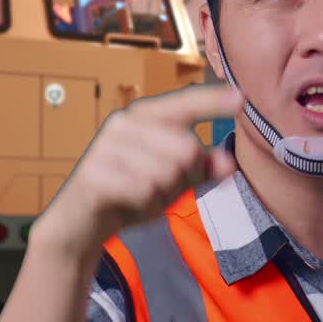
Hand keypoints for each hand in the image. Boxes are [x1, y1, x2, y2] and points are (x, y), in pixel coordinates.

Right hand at [33, 83, 242, 264]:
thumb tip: (229, 163)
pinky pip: (144, 190)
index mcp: (145, 116)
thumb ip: (202, 169)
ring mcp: (106, 146)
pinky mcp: (94, 172)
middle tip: (159, 188)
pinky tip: (128, 203)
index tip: (242, 98)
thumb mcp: (173, 181)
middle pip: (186, 149)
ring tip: (141, 196)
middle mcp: (124, 123)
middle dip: (183, 178)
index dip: (214, 102)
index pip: (186, 103)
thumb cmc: (129, 193)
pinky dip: (144, 204)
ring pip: (166, 173)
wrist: (79, 223)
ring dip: (161, 195)